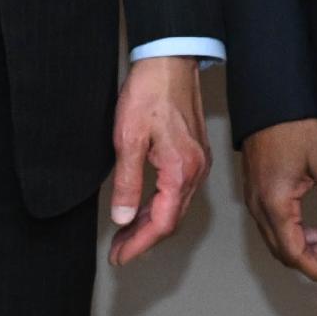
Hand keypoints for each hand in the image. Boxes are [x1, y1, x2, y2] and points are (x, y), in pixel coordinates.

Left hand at [108, 56, 209, 266]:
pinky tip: (142, 207)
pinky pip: (178, 191)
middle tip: (118, 251)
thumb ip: (128, 182)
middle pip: (171, 219)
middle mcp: (195, 170)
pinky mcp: (193, 154)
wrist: (170, 59)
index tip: (120, 256)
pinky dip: (159, 206)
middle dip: (144, 239)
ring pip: (175, 206)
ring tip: (125, 235)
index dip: (140, 244)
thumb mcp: (129, 138)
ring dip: (150, 224)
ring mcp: (197, 162)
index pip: (163, 223)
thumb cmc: (150, 91)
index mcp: (181, 170)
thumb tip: (124, 218)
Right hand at [240, 117, 316, 285]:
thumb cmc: (296, 125)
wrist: (271, 97)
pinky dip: (296, 233)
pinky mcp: (257, 189)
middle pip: (283, 250)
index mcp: (275, 204)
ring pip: (278, 238)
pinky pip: (274, 223)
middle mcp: (259, 206)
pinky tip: (316, 230)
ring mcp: (255, 198)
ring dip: (305, 248)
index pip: (294, 253)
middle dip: (313, 263)